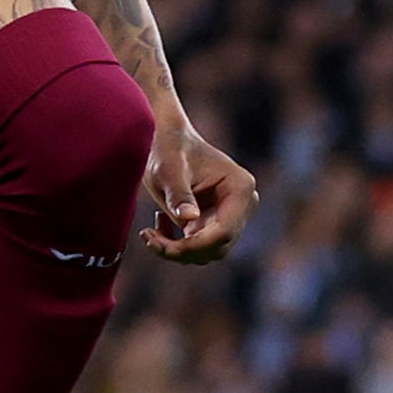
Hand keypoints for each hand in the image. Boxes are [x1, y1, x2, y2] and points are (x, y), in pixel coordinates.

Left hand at [140, 112, 259, 263]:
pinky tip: (159, 225)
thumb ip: (179, 194)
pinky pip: (200, 247)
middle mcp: (243, 203)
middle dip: (184, 251)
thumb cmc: (169, 149)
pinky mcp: (216, 222)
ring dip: (178, 250)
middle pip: (219, 246)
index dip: (196, 246)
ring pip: (209, 252)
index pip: (225, 231)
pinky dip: (178, 245)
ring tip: (150, 233)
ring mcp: (231, 214)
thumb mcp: (170, 170)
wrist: (167, 141)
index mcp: (240, 187)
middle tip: (150, 240)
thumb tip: (190, 218)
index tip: (164, 246)